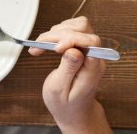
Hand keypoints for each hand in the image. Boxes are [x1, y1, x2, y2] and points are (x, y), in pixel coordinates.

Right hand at [31, 17, 110, 133]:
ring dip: (59, 30)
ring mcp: (91, 51)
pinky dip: (60, 31)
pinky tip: (50, 42)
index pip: (91, 43)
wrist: (74, 111)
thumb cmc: (65, 104)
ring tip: (44, 43)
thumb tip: (74, 50)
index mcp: (92, 70)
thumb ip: (68, 69)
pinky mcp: (85, 47)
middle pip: (83, 30)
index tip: (55, 49)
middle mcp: (96, 58)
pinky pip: (75, 29)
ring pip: (79, 25)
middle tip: (40, 44)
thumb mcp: (59, 91)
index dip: (72, 39)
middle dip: (59, 34)